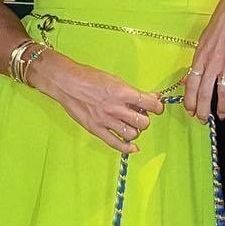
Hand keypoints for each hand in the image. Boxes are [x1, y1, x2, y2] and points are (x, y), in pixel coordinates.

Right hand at [31, 52, 164, 154]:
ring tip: (130, 125)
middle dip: (145, 119)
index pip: (150, 104)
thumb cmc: (89, 78)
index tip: (156, 108)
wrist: (66, 82)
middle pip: (143, 122)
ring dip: (135, 131)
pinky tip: (132, 146)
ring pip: (132, 134)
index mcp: (122, 93)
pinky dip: (127, 147)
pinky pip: (116, 143)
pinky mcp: (96, 129)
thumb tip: (152, 97)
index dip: (157, 107)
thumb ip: (133, 91)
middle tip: (139, 115)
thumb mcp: (115, 80)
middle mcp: (116, 108)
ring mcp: (106, 120)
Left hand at [183, 0, 224, 121]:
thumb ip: (198, 61)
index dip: (190, 99)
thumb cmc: (221, 24)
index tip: (190, 110)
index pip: (191, 83)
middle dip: (202, 108)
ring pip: (223, 90)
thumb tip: (188, 79)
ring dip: (221, 106)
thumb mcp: (203, 41)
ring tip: (221, 116)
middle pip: (205, 90)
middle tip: (203, 119)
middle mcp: (212, 60)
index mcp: (200, 56)